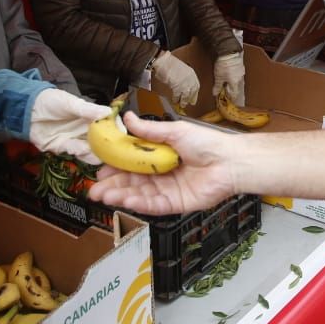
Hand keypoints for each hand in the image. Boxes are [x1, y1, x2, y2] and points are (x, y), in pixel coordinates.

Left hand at [29, 88, 111, 162]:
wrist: (26, 110)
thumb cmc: (50, 101)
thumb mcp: (70, 103)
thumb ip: (88, 110)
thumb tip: (108, 113)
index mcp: (90, 116)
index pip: (109, 124)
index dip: (117, 130)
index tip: (124, 135)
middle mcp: (86, 129)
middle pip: (104, 141)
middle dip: (110, 147)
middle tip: (116, 152)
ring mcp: (76, 140)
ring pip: (93, 150)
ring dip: (98, 153)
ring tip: (102, 154)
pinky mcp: (64, 148)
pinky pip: (77, 153)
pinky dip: (82, 153)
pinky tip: (85, 151)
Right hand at [88, 113, 241, 213]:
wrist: (230, 161)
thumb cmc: (208, 143)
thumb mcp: (174, 131)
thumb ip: (149, 130)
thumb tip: (127, 117)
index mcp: (160, 157)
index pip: (132, 164)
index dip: (116, 167)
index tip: (100, 168)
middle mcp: (162, 176)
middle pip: (132, 183)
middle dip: (112, 186)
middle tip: (94, 189)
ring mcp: (169, 191)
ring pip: (140, 196)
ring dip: (121, 196)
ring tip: (104, 195)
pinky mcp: (177, 204)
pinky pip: (155, 206)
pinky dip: (139, 204)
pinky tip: (126, 201)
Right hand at [153, 50, 200, 107]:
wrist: (164, 61)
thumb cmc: (169, 64)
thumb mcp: (180, 70)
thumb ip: (183, 79)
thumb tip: (182, 87)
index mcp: (191, 73)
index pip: (196, 86)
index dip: (194, 94)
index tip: (193, 98)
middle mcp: (190, 78)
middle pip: (192, 92)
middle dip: (190, 99)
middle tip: (188, 104)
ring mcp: (184, 83)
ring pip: (186, 95)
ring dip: (183, 101)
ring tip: (181, 104)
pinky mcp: (177, 87)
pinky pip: (177, 96)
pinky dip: (176, 99)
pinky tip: (174, 100)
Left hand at [213, 52, 245, 106]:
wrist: (229, 53)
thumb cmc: (224, 65)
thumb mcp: (218, 77)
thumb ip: (217, 86)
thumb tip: (215, 93)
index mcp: (235, 83)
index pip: (234, 94)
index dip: (230, 98)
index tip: (226, 99)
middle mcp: (240, 79)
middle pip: (236, 88)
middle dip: (231, 90)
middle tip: (224, 90)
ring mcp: (241, 72)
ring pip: (237, 81)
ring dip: (232, 83)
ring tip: (226, 82)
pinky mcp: (240, 66)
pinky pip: (238, 74)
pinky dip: (234, 77)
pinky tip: (229, 74)